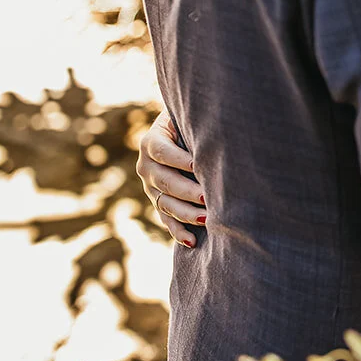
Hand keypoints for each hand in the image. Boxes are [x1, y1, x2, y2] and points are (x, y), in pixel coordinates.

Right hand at [136, 111, 204, 246]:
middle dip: (187, 191)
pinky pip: (166, 220)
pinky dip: (179, 232)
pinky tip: (192, 241)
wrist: (178, 134)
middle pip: (164, 181)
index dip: (179, 159)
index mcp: (150, 142)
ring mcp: (150, 188)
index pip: (162, 152)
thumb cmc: (190, 123)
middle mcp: (146, 167)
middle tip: (207, 197)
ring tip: (206, 219)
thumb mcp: (186, 120)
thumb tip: (215, 138)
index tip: (198, 165)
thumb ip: (193, 127)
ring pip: (166, 204)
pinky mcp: (158, 203)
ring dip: (186, 213)